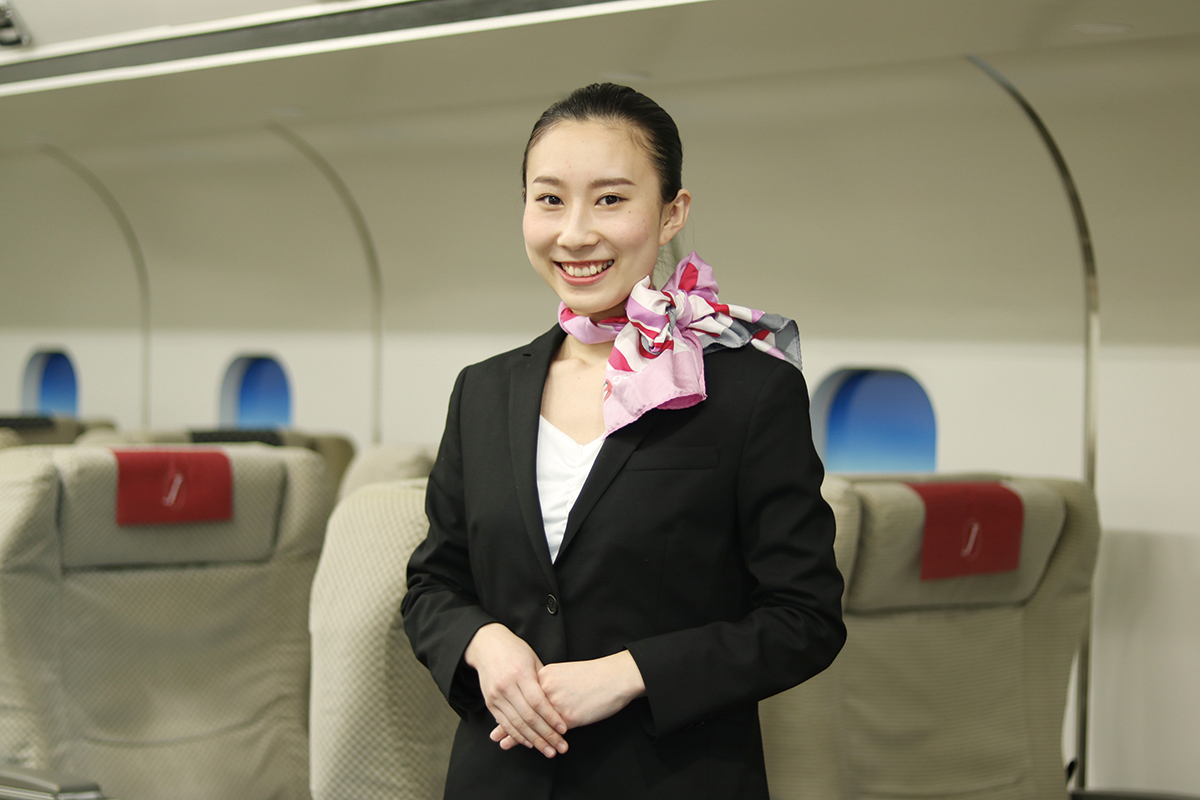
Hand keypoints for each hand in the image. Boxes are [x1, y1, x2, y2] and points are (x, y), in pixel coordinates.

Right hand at [464, 623, 567, 757]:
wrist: (486, 646)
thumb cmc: (514, 650)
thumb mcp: (532, 659)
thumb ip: (543, 681)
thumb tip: (557, 701)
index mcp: (520, 674)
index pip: (538, 702)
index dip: (551, 718)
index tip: (564, 730)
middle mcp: (506, 687)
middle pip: (529, 717)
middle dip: (546, 735)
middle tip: (560, 747)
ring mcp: (496, 696)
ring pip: (517, 724)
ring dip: (534, 741)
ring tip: (548, 751)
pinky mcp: (489, 703)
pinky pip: (505, 723)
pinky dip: (518, 735)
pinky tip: (530, 743)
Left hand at [493, 650, 645, 748]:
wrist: (616, 676)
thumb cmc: (595, 675)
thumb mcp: (567, 673)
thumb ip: (551, 684)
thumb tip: (541, 696)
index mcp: (545, 675)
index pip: (522, 695)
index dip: (508, 708)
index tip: (498, 716)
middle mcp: (546, 688)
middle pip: (521, 709)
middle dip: (507, 724)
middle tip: (495, 736)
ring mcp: (554, 703)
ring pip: (532, 723)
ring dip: (518, 737)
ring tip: (505, 744)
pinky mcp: (567, 717)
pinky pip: (550, 733)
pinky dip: (541, 742)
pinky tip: (535, 749)